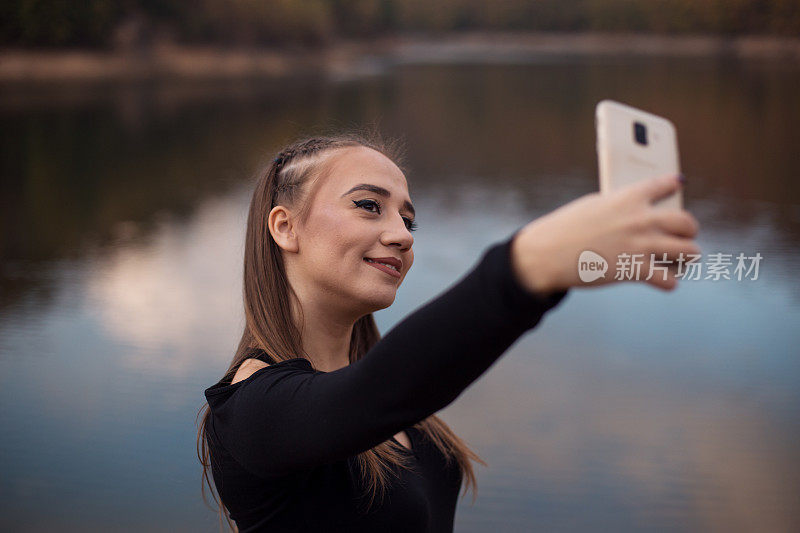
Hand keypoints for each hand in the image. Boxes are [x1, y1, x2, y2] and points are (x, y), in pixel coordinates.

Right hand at [511, 173, 700, 292]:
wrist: (546, 255)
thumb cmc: (563, 230)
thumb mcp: (591, 207)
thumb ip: (617, 208)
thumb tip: (634, 215)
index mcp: (628, 198)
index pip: (663, 184)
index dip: (673, 184)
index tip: (678, 184)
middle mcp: (641, 219)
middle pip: (687, 222)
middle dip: (688, 232)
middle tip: (680, 238)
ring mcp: (641, 245)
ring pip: (690, 252)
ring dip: (686, 257)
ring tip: (678, 261)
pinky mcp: (636, 270)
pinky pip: (670, 280)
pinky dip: (668, 282)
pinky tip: (662, 280)